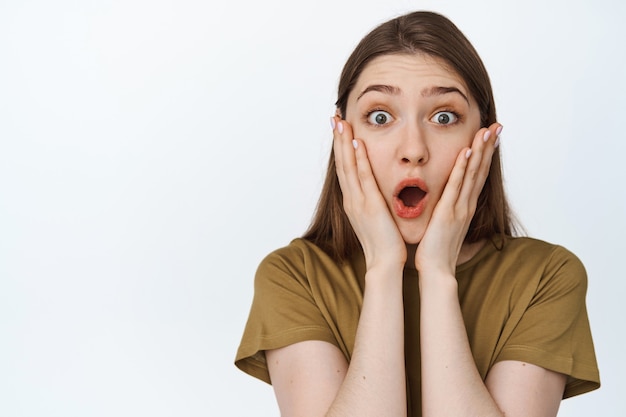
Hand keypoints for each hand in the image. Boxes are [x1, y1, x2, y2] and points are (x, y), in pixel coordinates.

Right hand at [332, 116, 406, 270]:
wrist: (384, 263)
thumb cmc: (384, 243)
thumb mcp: (375, 217)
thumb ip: (373, 201)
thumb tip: (375, 190)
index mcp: (353, 201)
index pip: (345, 168)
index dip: (341, 147)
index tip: (339, 127)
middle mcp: (351, 199)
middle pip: (341, 163)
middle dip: (337, 138)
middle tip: (334, 115)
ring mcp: (358, 201)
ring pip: (348, 166)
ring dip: (344, 143)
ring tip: (340, 121)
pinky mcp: (369, 205)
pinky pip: (363, 178)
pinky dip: (359, 160)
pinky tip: (357, 143)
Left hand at [415, 123, 501, 276]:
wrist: (436, 270)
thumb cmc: (436, 249)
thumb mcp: (444, 224)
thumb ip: (447, 209)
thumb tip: (445, 199)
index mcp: (465, 206)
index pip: (478, 175)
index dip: (485, 155)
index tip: (491, 136)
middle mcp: (467, 204)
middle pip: (481, 170)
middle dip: (489, 147)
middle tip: (497, 125)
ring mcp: (460, 208)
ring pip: (472, 174)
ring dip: (480, 151)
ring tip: (487, 130)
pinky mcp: (448, 213)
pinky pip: (456, 186)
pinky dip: (462, 168)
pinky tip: (466, 152)